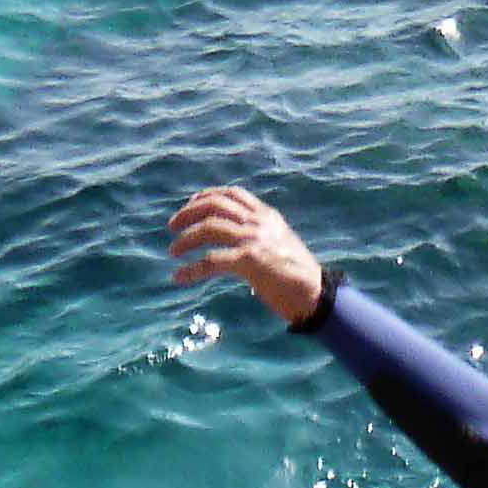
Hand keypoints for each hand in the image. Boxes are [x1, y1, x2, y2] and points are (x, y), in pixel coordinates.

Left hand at [168, 186, 326, 326]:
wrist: (315, 294)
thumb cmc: (298, 276)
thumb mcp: (280, 244)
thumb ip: (260, 236)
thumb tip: (237, 242)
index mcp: (266, 215)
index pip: (231, 194)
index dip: (206, 196)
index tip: (190, 205)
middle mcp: (258, 222)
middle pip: (214, 205)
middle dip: (188, 213)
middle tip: (172, 227)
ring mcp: (253, 239)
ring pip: (209, 228)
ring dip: (186, 239)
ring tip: (172, 251)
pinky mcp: (249, 260)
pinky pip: (212, 260)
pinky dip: (191, 269)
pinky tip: (179, 277)